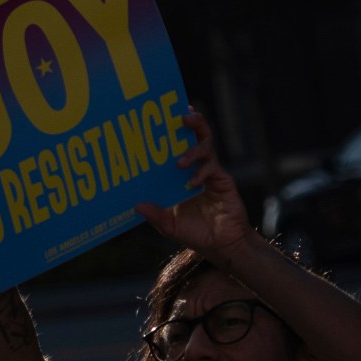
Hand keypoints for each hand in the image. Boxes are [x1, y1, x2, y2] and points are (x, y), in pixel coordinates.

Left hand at [132, 109, 252, 254]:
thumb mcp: (169, 225)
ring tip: (181, 158)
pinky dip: (201, 172)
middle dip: (191, 123)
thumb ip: (155, 214)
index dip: (171, 130)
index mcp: (181, 173)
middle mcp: (196, 167)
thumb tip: (136, 205)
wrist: (222, 245)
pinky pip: (213, 169)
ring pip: (206, 146)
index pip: (176, 145)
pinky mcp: (223, 181)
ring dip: (194, 146)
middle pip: (196, 136)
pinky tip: (192, 182)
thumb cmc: (195, 233)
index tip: (160, 115)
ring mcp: (211, 172)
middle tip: (181, 116)